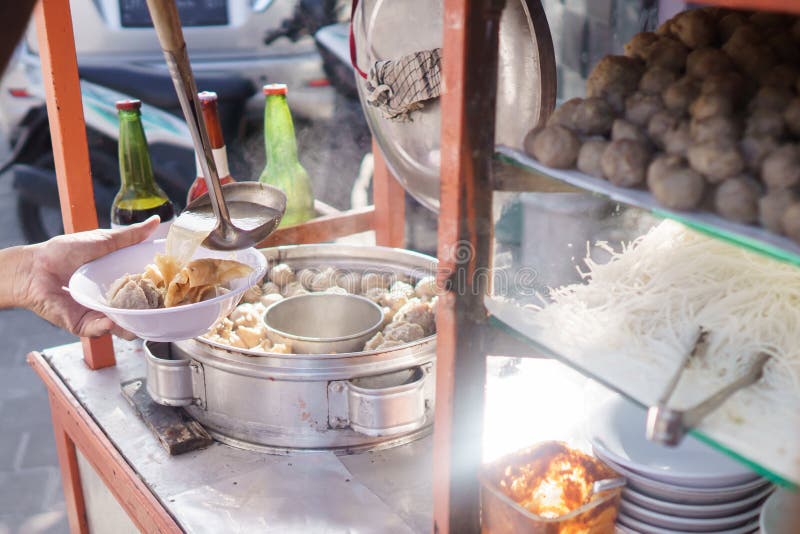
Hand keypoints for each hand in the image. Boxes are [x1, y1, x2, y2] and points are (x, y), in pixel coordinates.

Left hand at [17, 217, 159, 338]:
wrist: (34, 268)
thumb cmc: (64, 252)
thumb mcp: (103, 241)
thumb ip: (130, 236)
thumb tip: (156, 221)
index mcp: (121, 282)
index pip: (147, 291)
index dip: (161, 292)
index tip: (173, 288)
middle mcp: (114, 301)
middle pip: (141, 313)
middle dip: (153, 315)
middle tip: (163, 308)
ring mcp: (100, 315)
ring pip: (125, 327)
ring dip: (134, 325)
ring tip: (142, 318)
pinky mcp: (84, 325)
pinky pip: (101, 330)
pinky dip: (108, 326)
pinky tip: (113, 320)